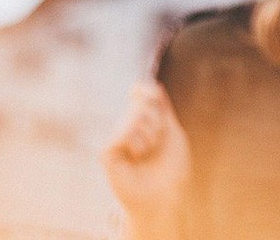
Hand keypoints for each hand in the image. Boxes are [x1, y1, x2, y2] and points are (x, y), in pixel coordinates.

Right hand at [103, 81, 190, 229]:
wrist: (164, 195)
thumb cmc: (171, 167)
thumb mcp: (172, 132)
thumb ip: (163, 109)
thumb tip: (154, 84)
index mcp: (144, 120)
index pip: (139, 93)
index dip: (146, 90)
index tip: (153, 96)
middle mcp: (127, 126)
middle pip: (141, 103)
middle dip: (157, 121)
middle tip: (157, 142)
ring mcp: (116, 138)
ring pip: (133, 118)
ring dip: (150, 136)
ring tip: (147, 154)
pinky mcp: (107, 152)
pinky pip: (121, 134)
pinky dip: (135, 145)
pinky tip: (135, 159)